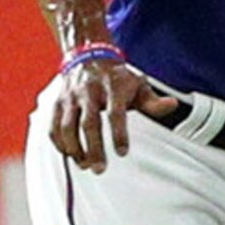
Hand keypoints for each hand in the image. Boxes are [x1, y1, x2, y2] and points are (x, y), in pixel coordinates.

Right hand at [51, 58, 179, 172]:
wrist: (89, 55)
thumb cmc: (118, 77)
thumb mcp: (139, 85)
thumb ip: (153, 101)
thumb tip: (172, 105)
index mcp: (113, 87)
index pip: (116, 112)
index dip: (119, 134)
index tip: (122, 153)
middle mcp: (89, 91)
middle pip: (89, 123)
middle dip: (93, 148)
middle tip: (100, 169)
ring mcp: (70, 97)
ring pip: (67, 126)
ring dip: (74, 148)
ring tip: (84, 165)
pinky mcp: (57, 103)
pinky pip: (53, 126)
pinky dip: (59, 143)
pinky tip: (70, 155)